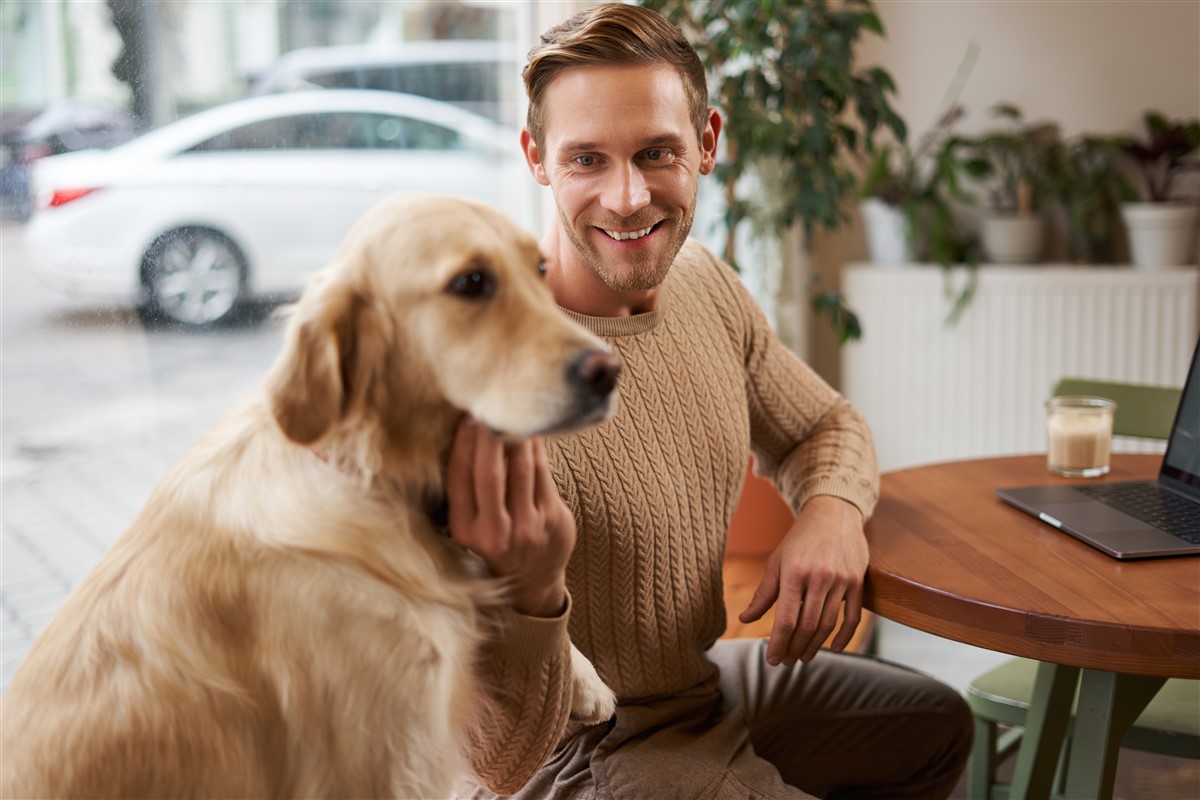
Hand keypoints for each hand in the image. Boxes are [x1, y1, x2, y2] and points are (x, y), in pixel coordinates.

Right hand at [446, 417, 575, 616]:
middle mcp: (493, 532)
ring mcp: (526, 528)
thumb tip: (468, 432)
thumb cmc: (497, 541)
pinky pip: (543, 473)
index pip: (459, 476)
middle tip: (491, 406)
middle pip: (489, 471)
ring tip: (514, 411)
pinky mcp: (551, 520)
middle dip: (489, 435)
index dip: (463, 443)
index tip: (467, 417)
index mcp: (464, 530)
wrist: (532, 580)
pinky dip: (537, 448)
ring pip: (521, 468)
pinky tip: (534, 432)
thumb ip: (468, 490)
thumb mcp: (471, 525)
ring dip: (517, 435)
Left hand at [738, 496, 868, 664]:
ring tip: (803, 657)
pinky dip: (844, 636)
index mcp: (793, 573)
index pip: (785, 618)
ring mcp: (841, 580)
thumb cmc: (799, 540)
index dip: (778, 643)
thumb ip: (763, 594)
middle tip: (786, 661)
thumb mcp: (776, 562)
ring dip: (815, 646)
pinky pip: (852, 617)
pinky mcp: (857, 582)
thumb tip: (745, 620)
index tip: (772, 660)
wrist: (833, 514)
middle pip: (807, 626)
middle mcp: (818, 577)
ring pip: (828, 624)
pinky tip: (834, 648)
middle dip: (794, 648)